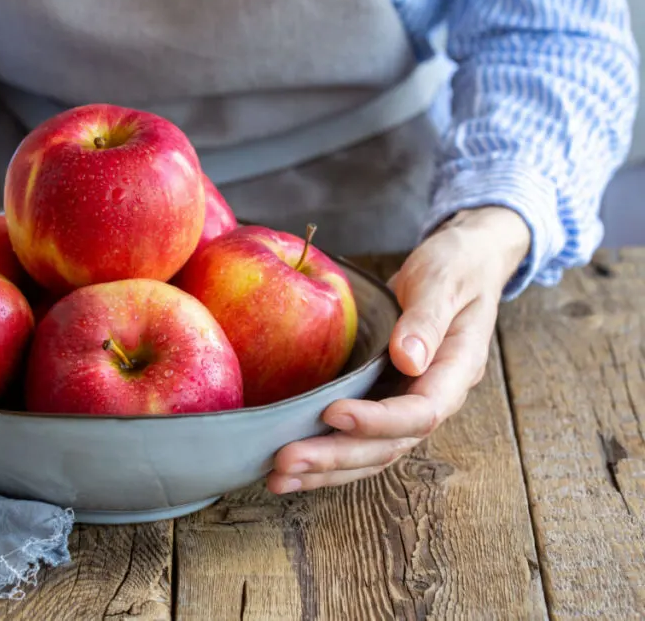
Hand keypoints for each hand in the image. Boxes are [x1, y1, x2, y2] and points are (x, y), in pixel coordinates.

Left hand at [267, 206, 530, 492]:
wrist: (463, 264)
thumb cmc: (454, 266)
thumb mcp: (444, 279)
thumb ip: (427, 318)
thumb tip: (409, 359)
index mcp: (456, 371)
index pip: (420, 413)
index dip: (376, 420)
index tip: (331, 412)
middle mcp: (434, 398)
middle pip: (388, 446)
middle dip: (335, 457)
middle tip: (285, 461)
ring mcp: (408, 403)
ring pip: (370, 453)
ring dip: (325, 469)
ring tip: (278, 478)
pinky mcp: (385, 400)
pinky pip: (358, 439)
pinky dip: (326, 456)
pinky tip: (291, 467)